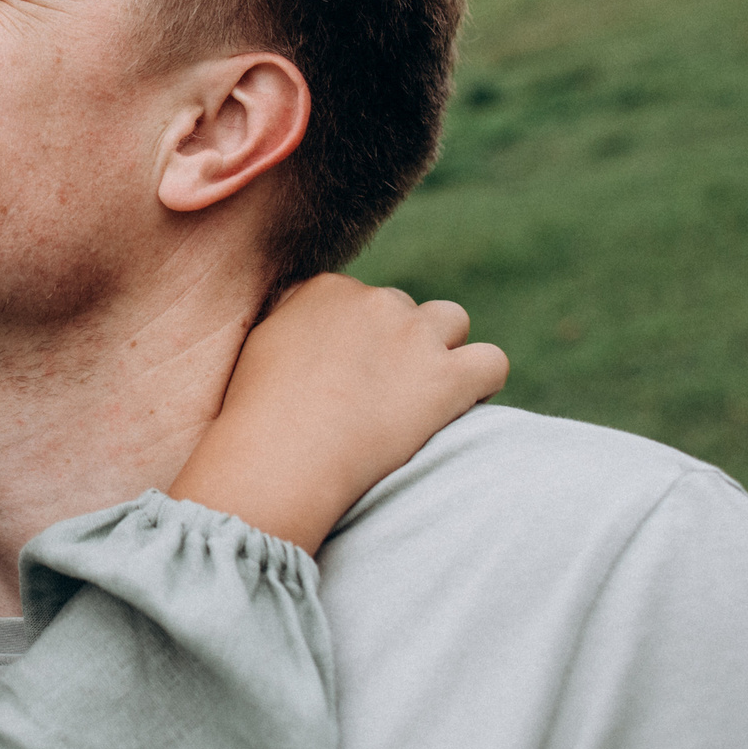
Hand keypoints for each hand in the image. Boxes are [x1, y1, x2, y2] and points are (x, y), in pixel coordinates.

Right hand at [169, 274, 507, 552]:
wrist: (280, 459)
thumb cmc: (255, 420)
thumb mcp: (255, 351)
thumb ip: (286, 326)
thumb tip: (300, 335)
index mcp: (323, 289)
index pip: (357, 299)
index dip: (357, 339)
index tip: (345, 377)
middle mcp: (373, 301)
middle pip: (403, 310)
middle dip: (399, 345)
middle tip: (380, 398)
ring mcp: (414, 336)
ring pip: (453, 321)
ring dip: (444, 351)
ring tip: (427, 396)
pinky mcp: (448, 377)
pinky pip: (492, 363)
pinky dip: (483, 384)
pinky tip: (462, 408)